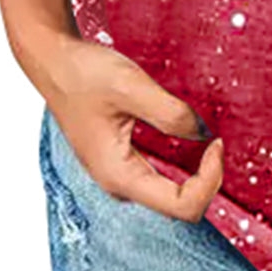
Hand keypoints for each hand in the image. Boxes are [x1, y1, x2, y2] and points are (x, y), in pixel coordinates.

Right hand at [28, 29, 225, 222]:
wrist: (54, 64)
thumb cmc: (86, 74)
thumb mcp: (132, 86)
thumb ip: (171, 113)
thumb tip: (204, 134)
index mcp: (119, 175)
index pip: (182, 206)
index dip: (210, 180)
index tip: (217, 143)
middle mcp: (117, 184)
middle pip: (179, 207)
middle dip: (206, 180)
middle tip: (217, 142)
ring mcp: (118, 175)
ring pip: (170, 197)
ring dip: (196, 176)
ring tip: (209, 144)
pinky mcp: (121, 162)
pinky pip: (161, 181)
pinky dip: (183, 169)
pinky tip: (192, 143)